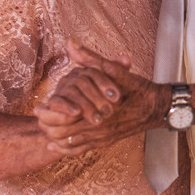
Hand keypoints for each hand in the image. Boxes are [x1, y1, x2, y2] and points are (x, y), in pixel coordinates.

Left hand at [34, 40, 164, 153]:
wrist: (157, 108)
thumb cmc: (137, 88)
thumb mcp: (114, 71)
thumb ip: (90, 58)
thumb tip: (71, 43)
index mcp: (99, 112)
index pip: (64, 119)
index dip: (48, 115)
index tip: (37, 108)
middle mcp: (100, 129)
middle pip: (62, 135)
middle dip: (48, 127)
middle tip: (38, 119)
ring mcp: (103, 139)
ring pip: (69, 145)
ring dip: (55, 138)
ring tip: (44, 128)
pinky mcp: (106, 143)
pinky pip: (81, 151)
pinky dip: (66, 149)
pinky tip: (56, 144)